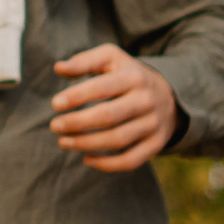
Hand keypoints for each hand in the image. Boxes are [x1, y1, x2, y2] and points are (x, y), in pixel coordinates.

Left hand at [51, 45, 179, 171]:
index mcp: (133, 77)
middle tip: (54, 126)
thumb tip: (58, 68)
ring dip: (86, 144)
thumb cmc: (127, 74)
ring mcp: (153, 124)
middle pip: (109, 116)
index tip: (55, 104)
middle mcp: (146, 101)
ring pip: (118, 140)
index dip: (77, 97)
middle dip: (78, 123)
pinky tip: (86, 159)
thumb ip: (84, 61)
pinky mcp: (157, 144)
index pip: (102, 88)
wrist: (169, 94)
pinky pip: (132, 160)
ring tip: (63, 142)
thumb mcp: (111, 59)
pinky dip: (108, 164)